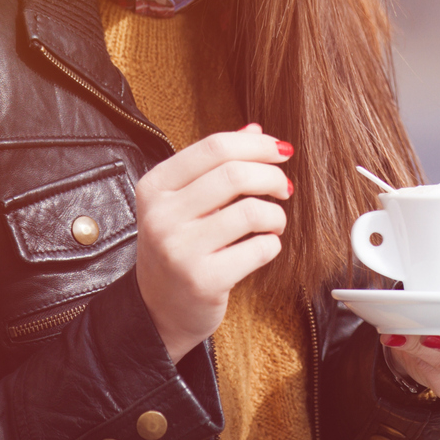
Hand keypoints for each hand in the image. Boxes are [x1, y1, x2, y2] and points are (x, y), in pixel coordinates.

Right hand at [134, 123, 291, 363]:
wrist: (159, 309)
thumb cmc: (180, 246)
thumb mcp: (185, 201)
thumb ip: (216, 164)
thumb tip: (257, 130)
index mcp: (155, 186)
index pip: (215, 147)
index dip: (257, 145)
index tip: (282, 151)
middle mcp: (161, 216)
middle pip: (235, 174)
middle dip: (272, 177)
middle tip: (284, 188)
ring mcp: (179, 250)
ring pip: (251, 212)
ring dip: (275, 215)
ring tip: (273, 222)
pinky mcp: (202, 280)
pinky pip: (258, 249)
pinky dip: (272, 244)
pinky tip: (263, 247)